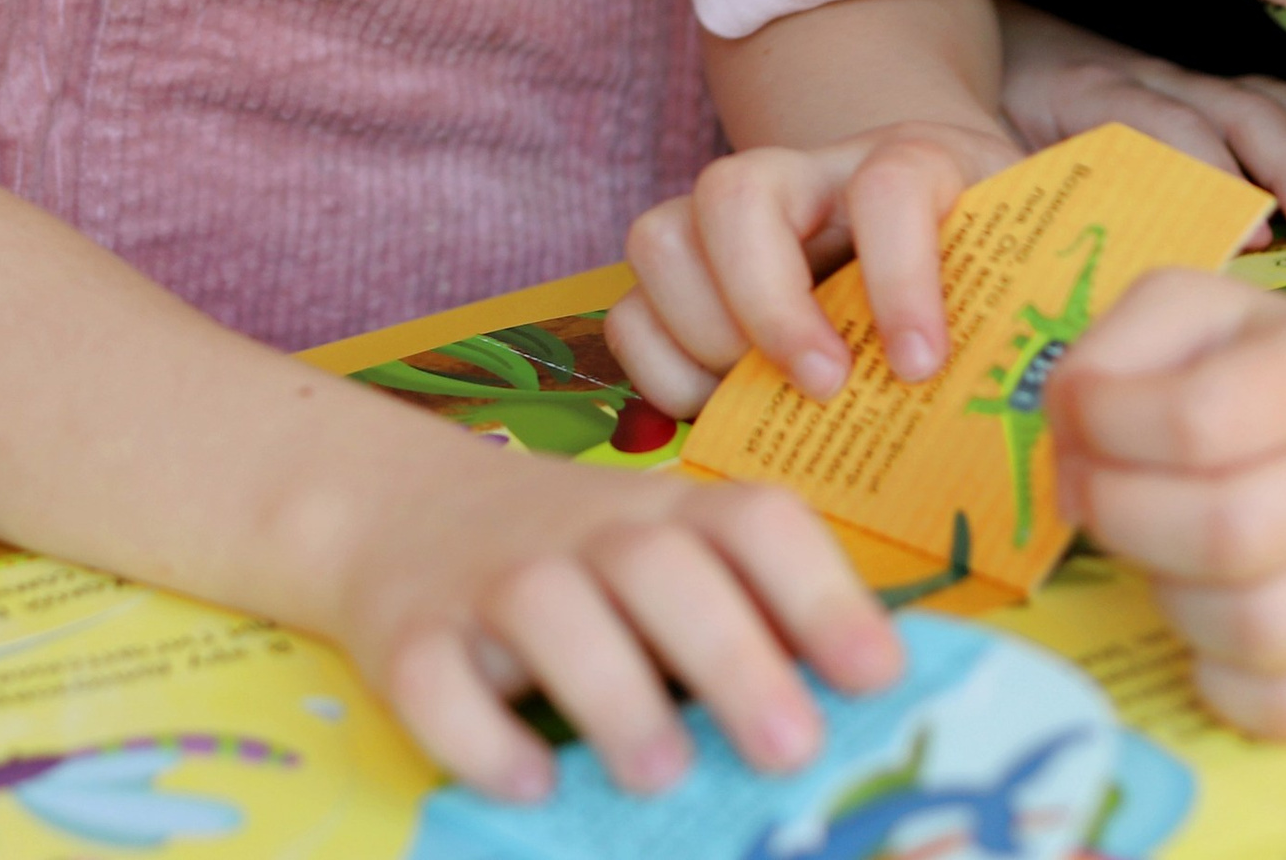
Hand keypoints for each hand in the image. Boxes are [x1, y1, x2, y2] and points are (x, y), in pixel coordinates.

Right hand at [334, 447, 901, 801]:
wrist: (399, 506)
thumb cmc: (582, 561)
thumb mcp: (670, 557)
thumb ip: (757, 618)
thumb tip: (886, 722)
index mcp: (669, 514)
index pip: (753, 520)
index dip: (821, 592)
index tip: (878, 679)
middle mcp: (583, 531)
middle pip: (659, 564)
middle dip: (732, 655)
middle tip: (791, 750)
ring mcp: (490, 578)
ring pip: (547, 610)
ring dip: (611, 693)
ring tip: (660, 775)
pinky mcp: (407, 634)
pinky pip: (435, 676)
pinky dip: (479, 733)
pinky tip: (528, 779)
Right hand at [607, 122, 1019, 417]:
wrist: (941, 219)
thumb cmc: (995, 270)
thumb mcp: (1038, 273)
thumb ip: (1050, 314)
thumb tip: (1074, 399)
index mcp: (910, 162)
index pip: (890, 184)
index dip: (900, 274)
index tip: (921, 366)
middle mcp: (805, 176)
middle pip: (737, 190)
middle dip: (770, 303)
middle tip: (825, 386)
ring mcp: (730, 223)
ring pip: (661, 236)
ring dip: (705, 333)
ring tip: (765, 399)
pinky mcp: (688, 280)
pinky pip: (630, 310)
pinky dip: (662, 371)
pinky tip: (723, 411)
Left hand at [999, 2, 1285, 250]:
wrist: (994, 48)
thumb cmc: (992, 117)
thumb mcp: (993, 155)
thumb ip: (1024, 198)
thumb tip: (1062, 268)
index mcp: (1088, 96)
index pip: (1163, 124)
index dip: (1213, 173)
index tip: (1257, 236)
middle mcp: (1147, 79)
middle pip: (1236, 109)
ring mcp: (1187, 80)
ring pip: (1272, 98)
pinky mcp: (1211, 88)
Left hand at [1050, 273, 1285, 737]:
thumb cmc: (1266, 364)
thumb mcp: (1186, 313)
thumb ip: (1105, 354)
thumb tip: (1069, 450)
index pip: (1196, 419)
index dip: (1102, 426)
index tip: (1077, 420)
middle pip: (1225, 533)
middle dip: (1118, 514)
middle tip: (1092, 491)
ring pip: (1256, 629)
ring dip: (1163, 593)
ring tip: (1150, 545)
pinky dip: (1217, 676)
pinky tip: (1195, 612)